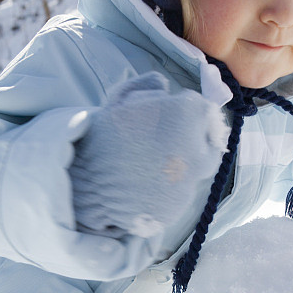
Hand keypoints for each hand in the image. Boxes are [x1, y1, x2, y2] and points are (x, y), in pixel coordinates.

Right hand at [70, 72, 228, 237]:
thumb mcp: (121, 98)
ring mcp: (188, 183)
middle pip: (210, 143)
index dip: (186, 110)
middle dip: (194, 139)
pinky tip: (145, 184)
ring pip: (196, 171)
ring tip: (149, 165)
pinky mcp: (177, 207)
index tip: (170, 114)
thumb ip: (149, 86)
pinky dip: (169, 189)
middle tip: (168, 141)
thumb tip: (165, 85)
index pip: (204, 109)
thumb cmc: (100, 136)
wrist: (82, 183)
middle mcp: (194, 150)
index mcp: (184, 116)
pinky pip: (181, 194)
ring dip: (181, 165)